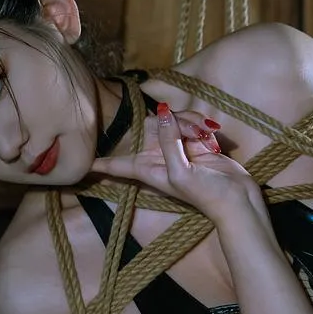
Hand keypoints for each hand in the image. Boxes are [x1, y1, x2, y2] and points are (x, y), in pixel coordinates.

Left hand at [93, 102, 261, 222]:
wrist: (236, 199)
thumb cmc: (204, 193)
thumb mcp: (180, 171)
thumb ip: (169, 141)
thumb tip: (162, 114)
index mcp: (148, 169)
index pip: (116, 165)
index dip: (98, 163)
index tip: (76, 163)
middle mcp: (159, 157)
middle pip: (149, 129)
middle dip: (166, 122)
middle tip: (191, 132)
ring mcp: (178, 149)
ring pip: (173, 121)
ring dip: (191, 123)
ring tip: (206, 137)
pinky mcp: (196, 143)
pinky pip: (192, 124)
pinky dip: (202, 126)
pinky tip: (213, 137)